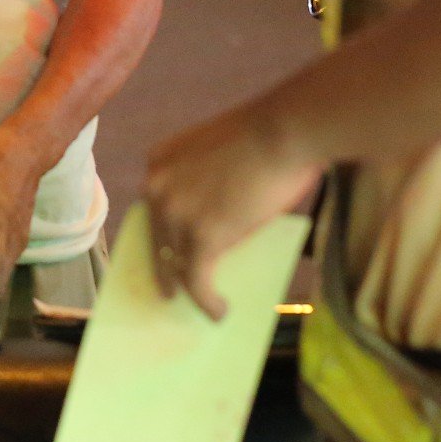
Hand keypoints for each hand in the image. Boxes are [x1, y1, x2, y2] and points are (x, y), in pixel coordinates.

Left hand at [144, 109, 324, 320]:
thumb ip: (207, 185)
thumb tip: (218, 228)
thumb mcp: (221, 155)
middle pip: (156, 239)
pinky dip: (207, 301)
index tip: (163, 254)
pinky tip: (219, 311)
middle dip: (163, 267)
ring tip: (206, 304)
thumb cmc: (270, 136)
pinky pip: (197, 280)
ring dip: (191, 290)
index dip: (159, 234)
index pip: (152, 207)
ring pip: (176, 265)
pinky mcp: (201, 237)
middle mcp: (157, 186)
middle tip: (169, 290)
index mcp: (160, 160)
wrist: (288, 131)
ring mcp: (176, 213)